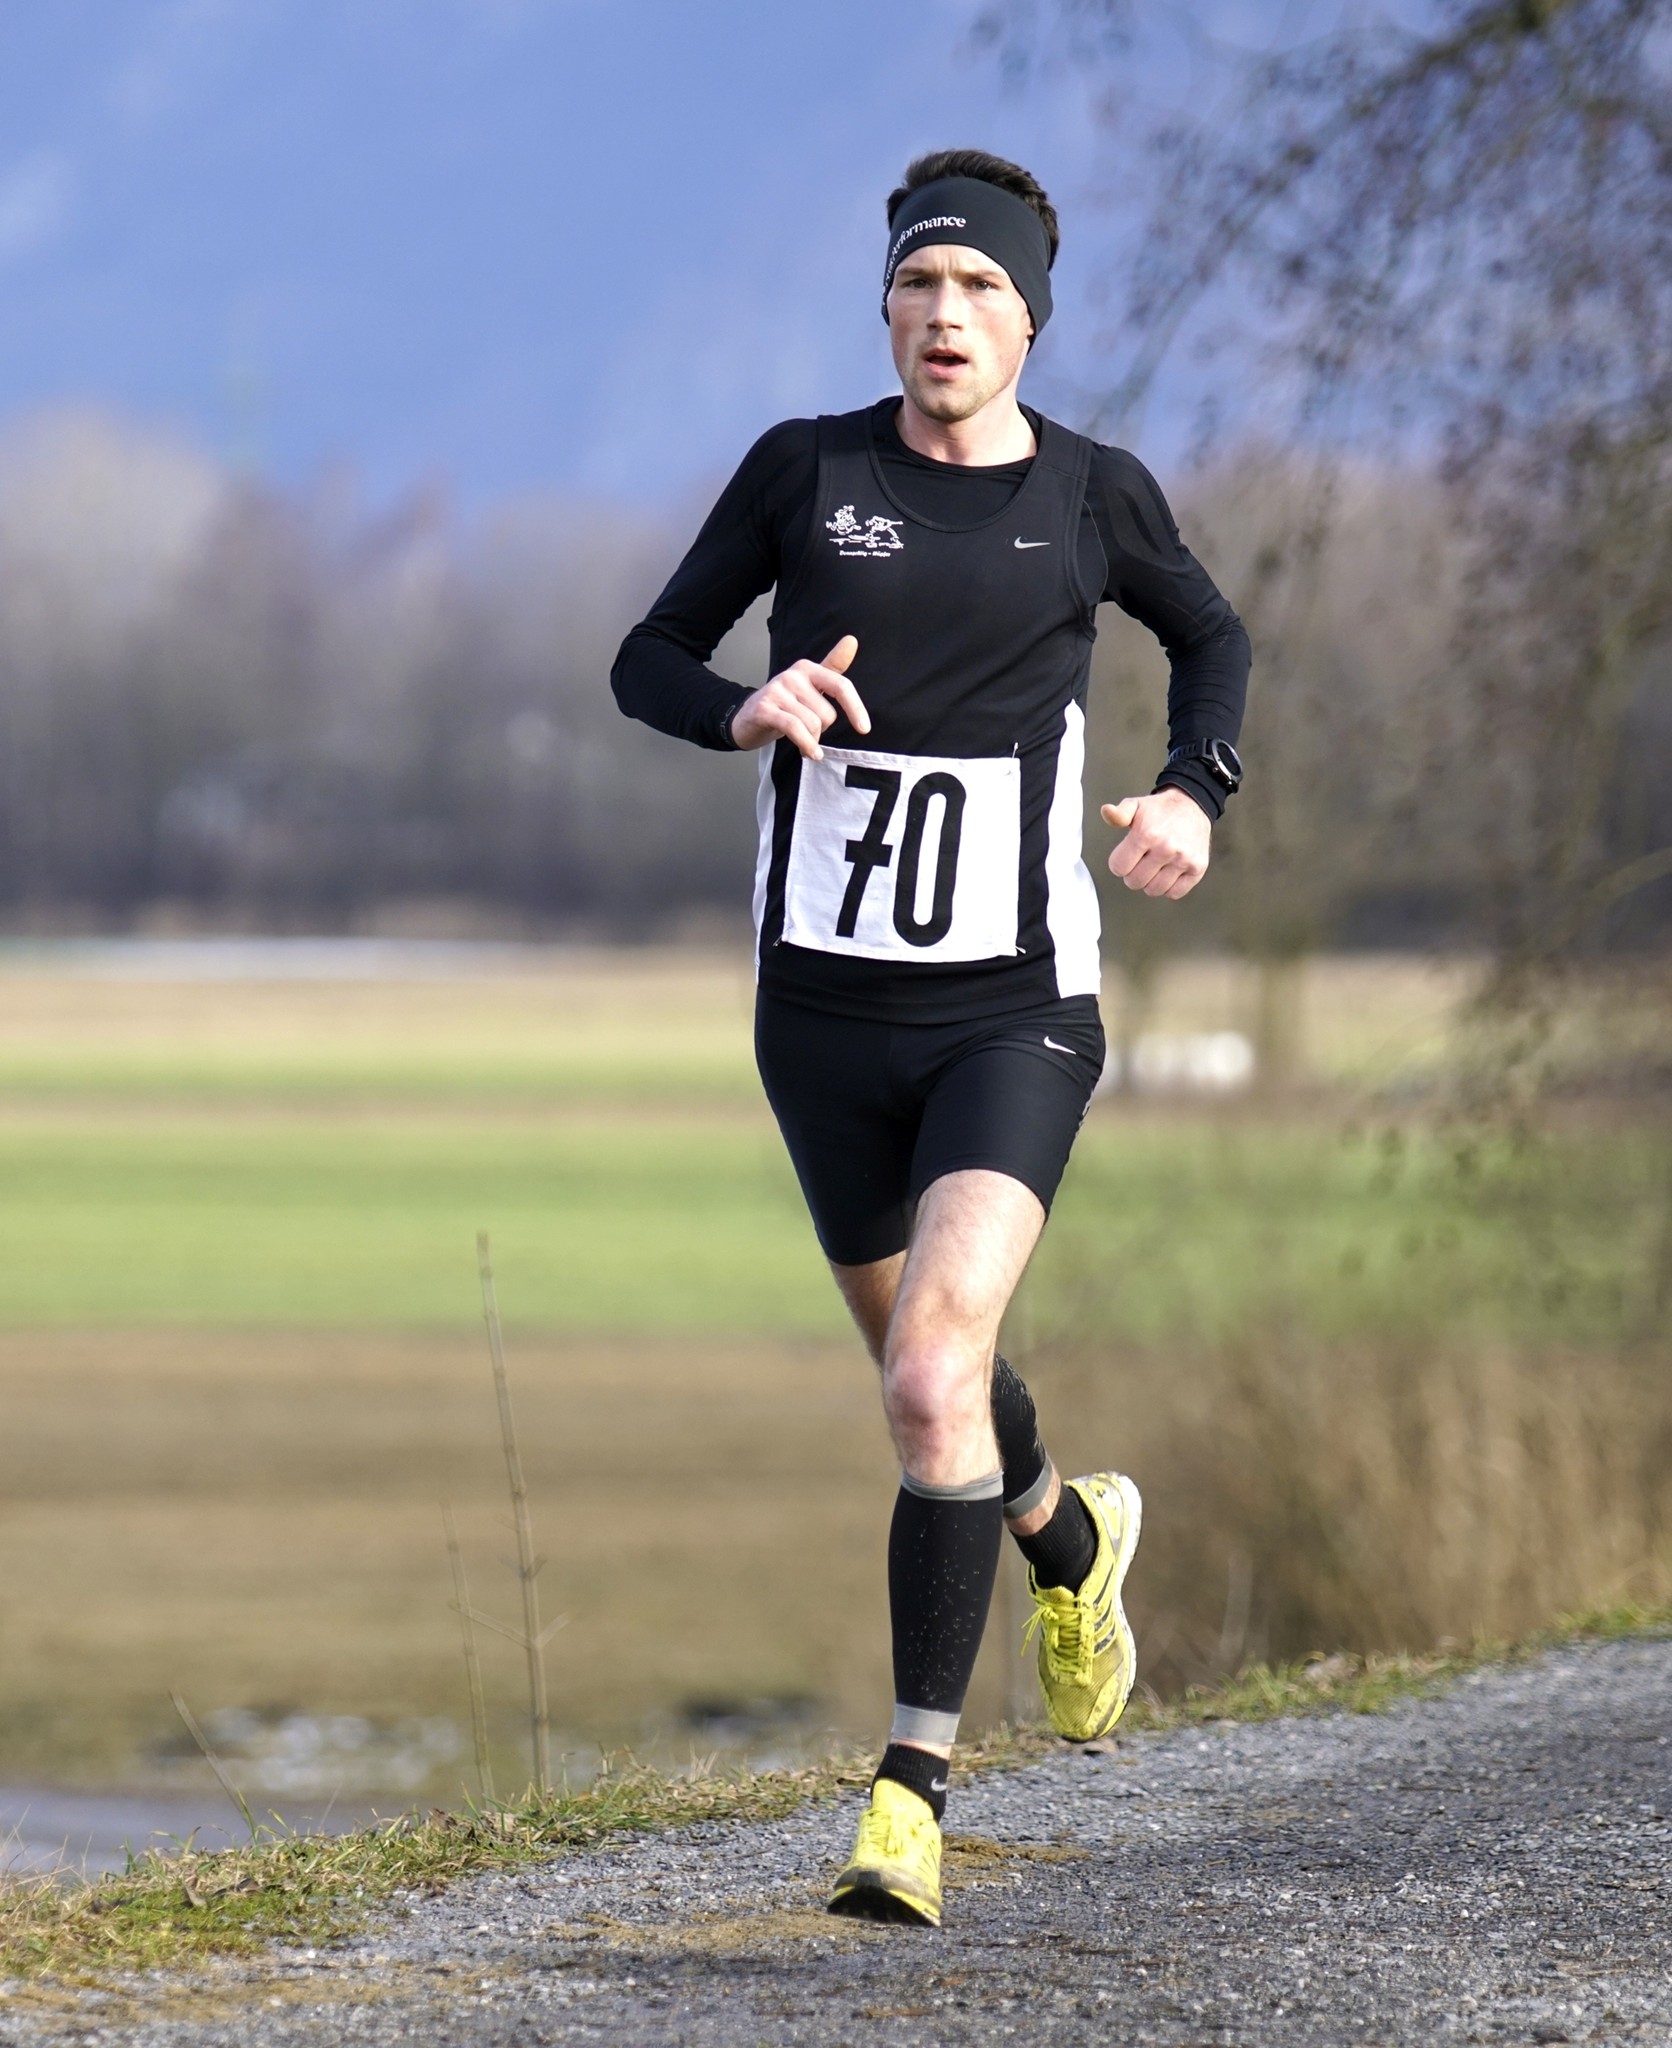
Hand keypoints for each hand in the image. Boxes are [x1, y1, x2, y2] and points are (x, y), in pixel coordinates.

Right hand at [729, 635, 867, 760]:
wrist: (747, 717)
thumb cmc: (784, 704)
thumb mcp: (810, 685)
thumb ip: (833, 666)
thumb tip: (852, 640)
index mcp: (807, 668)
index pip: (841, 686)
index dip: (855, 708)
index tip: (864, 729)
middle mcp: (792, 676)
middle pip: (827, 714)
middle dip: (822, 729)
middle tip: (808, 729)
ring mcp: (777, 691)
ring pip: (813, 724)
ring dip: (811, 740)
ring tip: (803, 741)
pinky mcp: (765, 709)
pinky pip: (795, 728)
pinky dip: (806, 744)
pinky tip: (810, 753)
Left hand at [1102, 788, 1210, 899]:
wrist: (1193, 805)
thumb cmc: (1160, 810)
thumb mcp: (1135, 805)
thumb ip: (1118, 814)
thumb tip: (1107, 812)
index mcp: (1147, 834)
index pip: (1119, 867)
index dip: (1119, 863)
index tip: (1126, 856)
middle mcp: (1167, 848)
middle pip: (1135, 882)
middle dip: (1132, 874)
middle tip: (1139, 862)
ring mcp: (1184, 859)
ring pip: (1154, 890)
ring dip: (1150, 882)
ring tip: (1154, 867)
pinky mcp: (1198, 867)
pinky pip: (1174, 893)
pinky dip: (1168, 888)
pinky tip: (1167, 873)